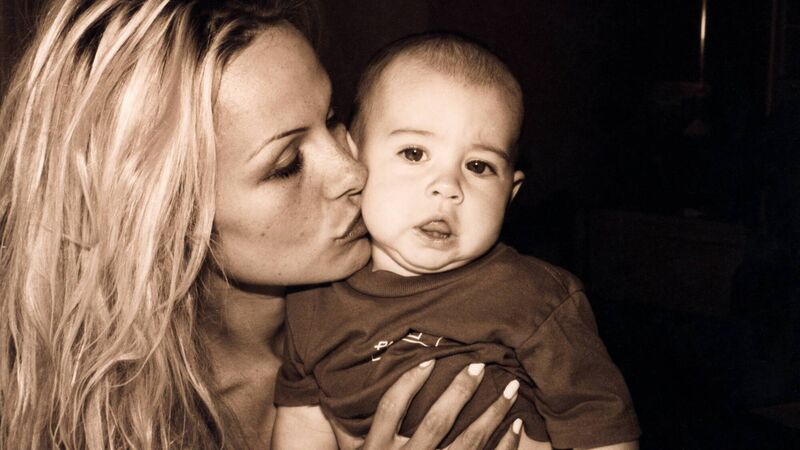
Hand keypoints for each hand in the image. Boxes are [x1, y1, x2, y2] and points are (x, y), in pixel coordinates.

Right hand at [331, 360, 522, 449]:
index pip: (390, 409)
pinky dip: (503, 447)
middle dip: (459, 392)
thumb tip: (335, 389)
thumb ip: (350, 429)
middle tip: (479, 366)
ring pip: (466, 444)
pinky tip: (515, 426)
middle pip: (434, 423)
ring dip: (491, 416)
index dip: (407, 383)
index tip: (428, 360)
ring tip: (511, 391)